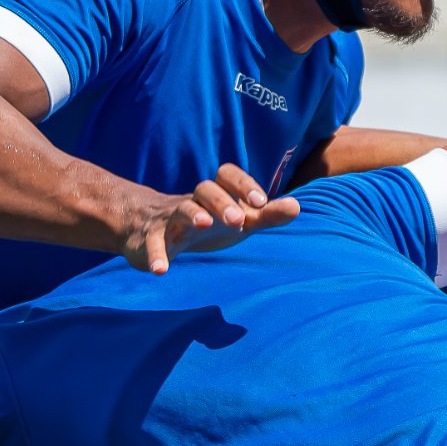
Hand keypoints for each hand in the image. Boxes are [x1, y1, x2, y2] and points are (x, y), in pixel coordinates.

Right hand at [121, 164, 299, 273]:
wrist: (149, 228)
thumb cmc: (206, 223)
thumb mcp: (239, 218)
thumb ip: (266, 214)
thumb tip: (297, 206)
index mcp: (214, 194)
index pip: (227, 174)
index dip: (244, 185)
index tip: (261, 203)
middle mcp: (191, 201)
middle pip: (204, 189)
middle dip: (222, 202)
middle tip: (238, 221)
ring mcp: (169, 219)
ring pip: (179, 210)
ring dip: (191, 215)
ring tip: (203, 225)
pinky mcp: (150, 240)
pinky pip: (151, 243)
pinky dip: (155, 255)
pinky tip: (161, 270)